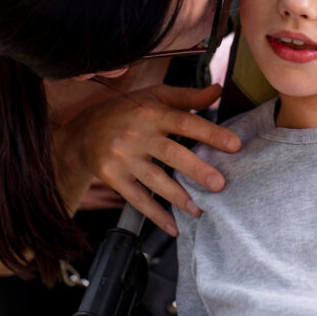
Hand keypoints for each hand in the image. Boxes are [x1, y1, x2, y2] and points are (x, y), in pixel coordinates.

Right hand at [54, 83, 240, 236]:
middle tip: (219, 184)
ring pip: (154, 179)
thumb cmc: (127, 111)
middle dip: (196, 169)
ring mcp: (122, 157)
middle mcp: (136, 134)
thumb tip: (219, 90)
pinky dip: (155, 214)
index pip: (184, 122)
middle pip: (170, 153)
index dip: (210, 133)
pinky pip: (136, 199)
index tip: (235, 145)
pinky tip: (173, 226)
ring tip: (200, 210)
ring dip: (179, 197)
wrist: (82, 132)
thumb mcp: (154, 96)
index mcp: (151, 112)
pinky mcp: (112, 176)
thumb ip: (188, 97)